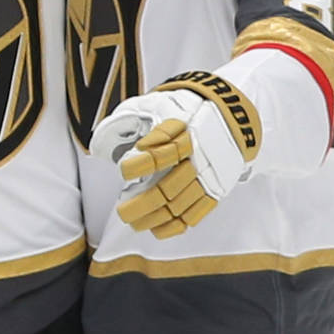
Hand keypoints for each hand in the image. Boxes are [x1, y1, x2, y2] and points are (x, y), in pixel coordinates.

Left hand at [90, 73, 261, 238]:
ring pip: (181, 203)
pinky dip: (176, 224)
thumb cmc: (184, 109)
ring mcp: (210, 175)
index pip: (162, 152)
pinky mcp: (217, 187)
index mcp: (184, 132)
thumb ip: (129, 118)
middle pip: (170, 186)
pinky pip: (198, 212)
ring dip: (155, 217)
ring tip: (133, 223)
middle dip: (143, 203)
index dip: (141, 165)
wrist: (234, 114)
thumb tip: (100, 145)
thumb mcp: (158, 103)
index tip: (124, 170)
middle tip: (122, 212)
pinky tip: (157, 230)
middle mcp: (199, 156)